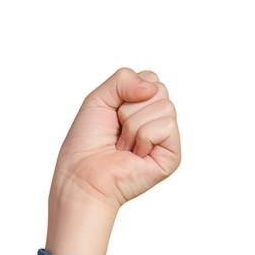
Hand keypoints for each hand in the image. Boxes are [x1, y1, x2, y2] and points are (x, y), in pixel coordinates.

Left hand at [51, 66, 181, 210]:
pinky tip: (134, 155)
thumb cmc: (86, 144)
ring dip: (134, 127)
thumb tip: (152, 88)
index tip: (113, 115)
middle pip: (159, 90)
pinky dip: (143, 138)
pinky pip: (166, 126)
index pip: (151, 79)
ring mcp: (165, 139)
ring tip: (123, 147)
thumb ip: (124, 78)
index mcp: (142, 106)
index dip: (127, 93)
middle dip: (130, 110)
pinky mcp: (172, 156)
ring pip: (164, 106)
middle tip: (117, 133)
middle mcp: (156, 120)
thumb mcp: (98, 98)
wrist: (82, 176)